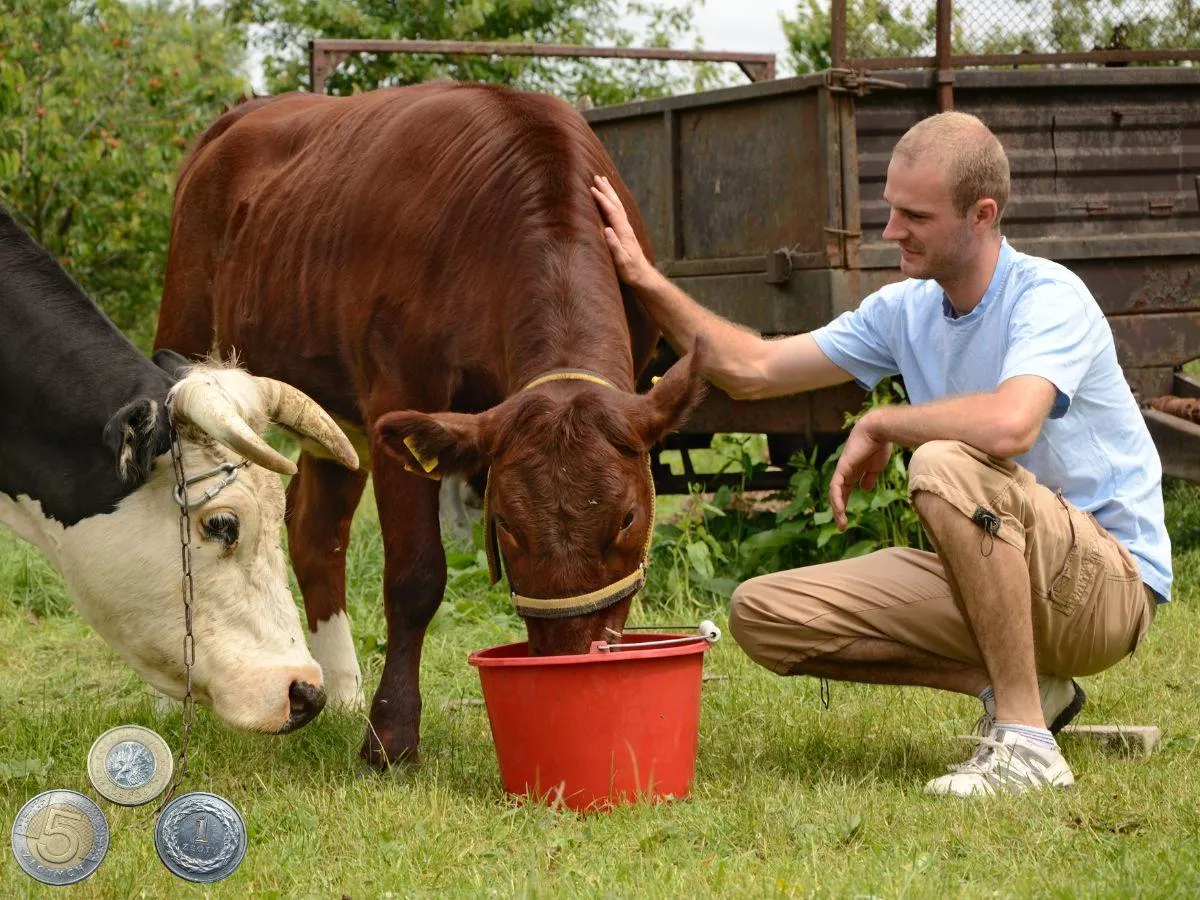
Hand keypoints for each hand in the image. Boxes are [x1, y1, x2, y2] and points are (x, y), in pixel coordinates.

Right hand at [590, 174, 652, 286]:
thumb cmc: (630, 269)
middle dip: (606, 190)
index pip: (612, 211)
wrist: (642, 274)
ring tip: (604, 181)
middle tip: (597, 177)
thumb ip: (614, 245)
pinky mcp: (625, 231)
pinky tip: (610, 199)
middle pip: (616, 203)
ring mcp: (626, 228)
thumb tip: (607, 229)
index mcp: (623, 231)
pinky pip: (618, 211)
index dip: (602, 199)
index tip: (592, 189)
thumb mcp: (621, 260)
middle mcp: (626, 226)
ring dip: (610, 193)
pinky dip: (613, 201)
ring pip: (618, 205)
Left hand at [828, 414, 891, 530]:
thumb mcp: (874, 467)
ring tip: (841, 523)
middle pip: (838, 495)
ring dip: (837, 509)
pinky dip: (837, 498)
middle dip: (839, 511)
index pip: (844, 492)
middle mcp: (845, 472)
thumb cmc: (879, 446)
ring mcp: (842, 470)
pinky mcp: (842, 468)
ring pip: (835, 493)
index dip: (844, 505)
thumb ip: (868, 478)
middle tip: (841, 527)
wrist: (878, 431)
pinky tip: (839, 510)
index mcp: (853, 473)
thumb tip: (865, 489)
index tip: (846, 520)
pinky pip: (836, 486)